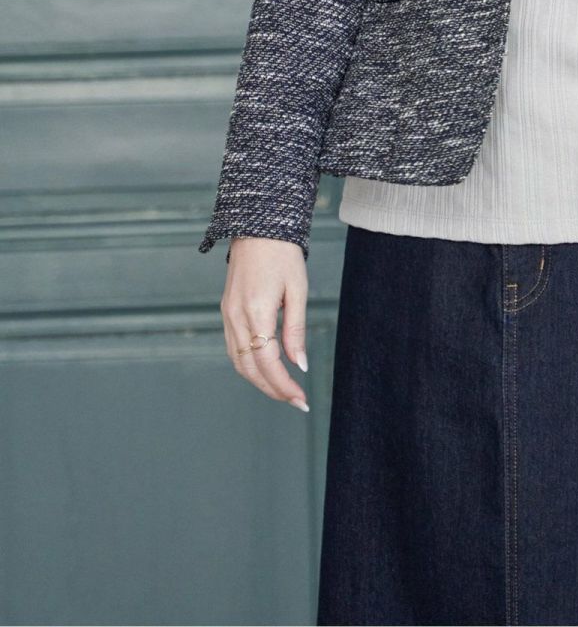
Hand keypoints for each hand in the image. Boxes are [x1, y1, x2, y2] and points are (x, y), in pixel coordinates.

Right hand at [220, 237, 309, 411]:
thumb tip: (300, 364)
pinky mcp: (226, 311)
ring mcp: (228, 315)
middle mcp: (236, 317)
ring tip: (284, 390)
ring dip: (260, 380)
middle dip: (272, 389)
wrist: (258, 226)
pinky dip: (248, 364)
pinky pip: (233, 348)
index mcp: (256, 311)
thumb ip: (296, 330)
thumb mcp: (298, 290)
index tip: (301, 399)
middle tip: (296, 400)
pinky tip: (266, 368)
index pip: (268, 362)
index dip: (283, 385)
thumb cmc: (283, 254)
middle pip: (250, 368)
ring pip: (239, 361)